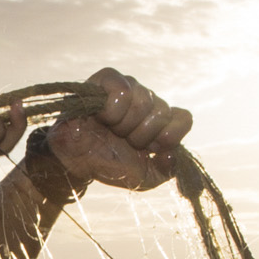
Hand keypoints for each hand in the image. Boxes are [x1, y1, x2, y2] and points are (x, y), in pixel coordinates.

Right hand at [39, 68, 191, 193]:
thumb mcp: (143, 178)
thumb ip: (165, 171)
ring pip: (144, 101)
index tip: (150, 149)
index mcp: (159, 122)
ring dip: (125, 124)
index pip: (183, 118)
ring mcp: (128, 88)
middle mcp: (147, 102)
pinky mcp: (107, 79)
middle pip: (163, 111)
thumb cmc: (108, 165)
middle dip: (141, 135)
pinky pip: (123, 90)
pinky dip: (113, 110)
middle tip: (122, 140)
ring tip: (110, 129)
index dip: (169, 135)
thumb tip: (171, 154)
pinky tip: (102, 117)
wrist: (75, 162)